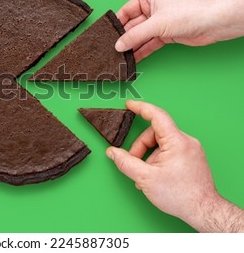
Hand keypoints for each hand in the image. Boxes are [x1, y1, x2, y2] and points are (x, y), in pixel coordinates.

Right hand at [106, 100, 243, 231]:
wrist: (203, 210)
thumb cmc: (181, 195)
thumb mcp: (145, 178)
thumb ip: (125, 163)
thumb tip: (112, 152)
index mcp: (177, 141)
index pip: (157, 116)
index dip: (141, 108)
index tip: (129, 104)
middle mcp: (186, 142)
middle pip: (155, 133)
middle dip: (141, 147)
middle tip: (134, 164)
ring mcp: (190, 150)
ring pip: (161, 144)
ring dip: (148, 156)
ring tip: (146, 176)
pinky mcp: (191, 158)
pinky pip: (169, 151)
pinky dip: (157, 160)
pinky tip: (155, 176)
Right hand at [115, 0, 243, 61]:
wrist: (211, 24)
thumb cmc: (187, 14)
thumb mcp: (155, 24)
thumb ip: (135, 36)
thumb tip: (118, 45)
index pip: (126, 11)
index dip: (117, 23)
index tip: (107, 34)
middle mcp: (152, 10)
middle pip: (132, 26)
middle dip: (124, 38)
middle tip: (111, 49)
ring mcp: (158, 24)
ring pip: (140, 36)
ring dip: (132, 47)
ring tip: (120, 57)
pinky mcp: (165, 35)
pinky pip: (148, 44)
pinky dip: (141, 51)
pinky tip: (133, 59)